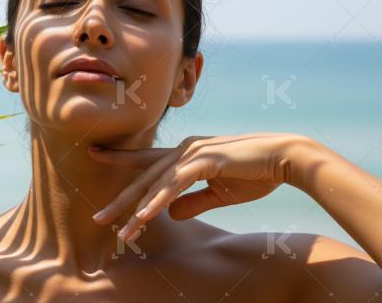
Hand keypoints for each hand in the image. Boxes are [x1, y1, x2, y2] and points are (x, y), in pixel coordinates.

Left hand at [89, 132, 306, 241]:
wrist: (285, 158)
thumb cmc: (256, 172)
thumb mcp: (219, 194)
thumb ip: (193, 203)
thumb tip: (171, 216)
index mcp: (186, 155)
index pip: (147, 160)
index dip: (121, 159)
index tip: (95, 154)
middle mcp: (183, 150)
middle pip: (144, 177)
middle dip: (120, 199)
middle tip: (97, 216)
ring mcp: (192, 154)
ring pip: (155, 185)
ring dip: (136, 211)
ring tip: (119, 231)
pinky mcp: (203, 161)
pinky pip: (173, 186)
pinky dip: (157, 202)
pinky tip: (142, 216)